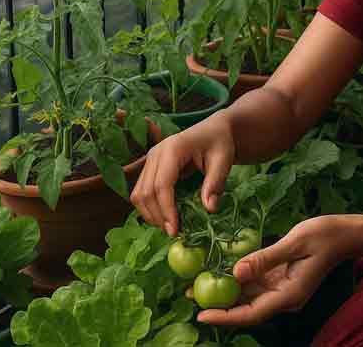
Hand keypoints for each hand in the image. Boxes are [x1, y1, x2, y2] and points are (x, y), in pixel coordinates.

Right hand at [130, 114, 235, 235]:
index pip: (162, 185)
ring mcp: (150, 159)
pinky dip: (148, 207)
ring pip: (138, 193)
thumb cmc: (219, 144)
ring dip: (149, 214)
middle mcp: (156, 153)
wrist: (213, 130)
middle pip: (146, 191)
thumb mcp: (223, 161)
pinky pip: (140, 190)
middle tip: (174, 233)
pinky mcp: (149, 166)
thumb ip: (215, 184)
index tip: (175, 230)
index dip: (166, 209)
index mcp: (173, 149)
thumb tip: (209, 209)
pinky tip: (163, 217)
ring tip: (169, 227)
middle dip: (157, 216)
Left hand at [198, 215, 351, 325]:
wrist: (346, 234)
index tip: (201, 314)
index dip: (225, 316)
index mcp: (289, 294)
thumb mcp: (294, 242)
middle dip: (219, 306)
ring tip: (196, 286)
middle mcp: (284, 297)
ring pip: (248, 297)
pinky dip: (237, 280)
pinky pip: (255, 284)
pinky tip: (219, 272)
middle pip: (246, 309)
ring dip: (225, 293)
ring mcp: (283, 289)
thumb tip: (235, 272)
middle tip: (189, 297)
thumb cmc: (324, 235)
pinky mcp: (281, 279)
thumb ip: (265, 259)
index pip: (251, 313)